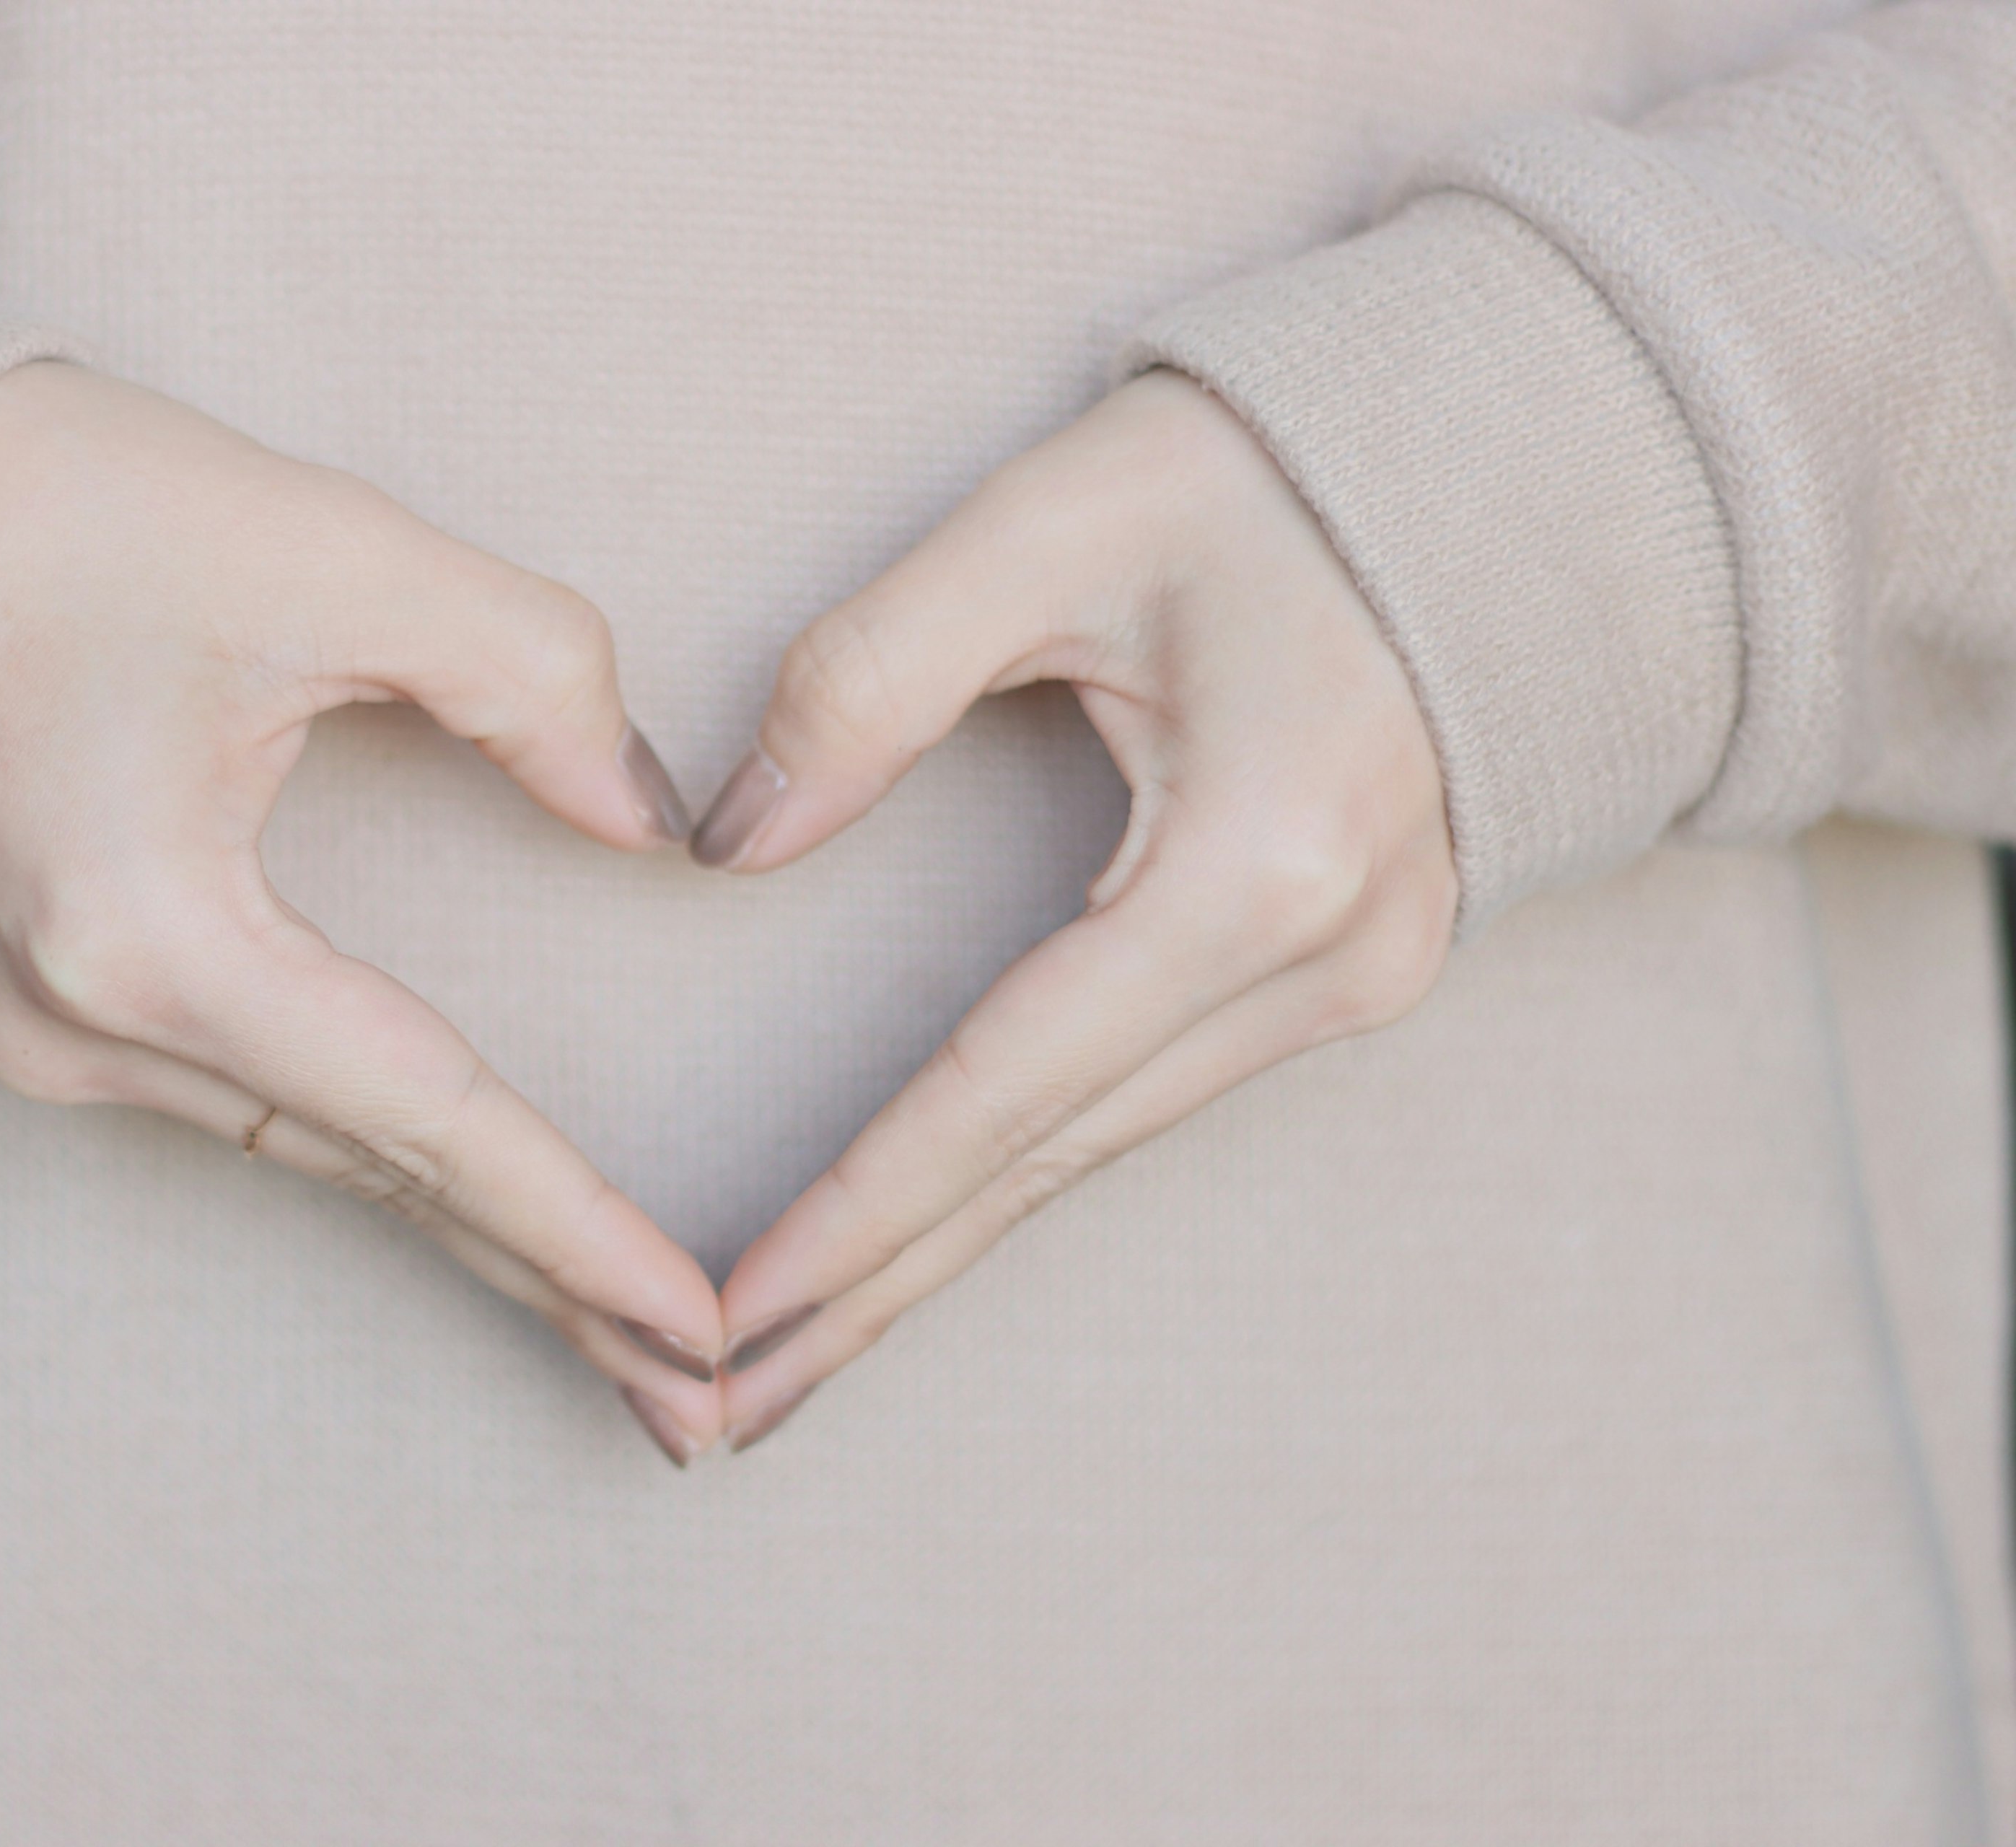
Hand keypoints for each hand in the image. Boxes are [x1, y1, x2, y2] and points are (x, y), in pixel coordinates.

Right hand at [0, 362, 726, 1457]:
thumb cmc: (53, 506)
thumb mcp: (324, 550)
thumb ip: (528, 674)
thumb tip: (655, 822)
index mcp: (149, 936)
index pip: (421, 1117)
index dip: (575, 1226)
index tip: (701, 1329)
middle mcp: (82, 1025)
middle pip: (372, 1173)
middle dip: (545, 1280)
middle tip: (702, 1403)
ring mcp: (45, 1030)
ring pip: (312, 1150)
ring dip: (465, 1223)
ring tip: (615, 1316)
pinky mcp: (45, 998)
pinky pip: (251, 1103)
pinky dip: (376, 1149)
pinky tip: (464, 1190)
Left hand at [695, 370, 1457, 1449]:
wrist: (1512, 457)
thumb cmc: (1275, 467)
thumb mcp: (1057, 522)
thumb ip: (874, 671)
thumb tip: (729, 844)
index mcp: (1262, 860)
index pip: (1009, 1085)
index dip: (859, 1206)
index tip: (729, 1309)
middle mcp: (1330, 958)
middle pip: (1052, 1162)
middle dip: (880, 1287)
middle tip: (718, 1412)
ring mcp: (1361, 978)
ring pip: (1103, 1150)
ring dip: (945, 1251)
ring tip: (798, 1352)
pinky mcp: (1352, 969)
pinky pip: (1149, 1099)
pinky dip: (1028, 1172)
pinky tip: (939, 1227)